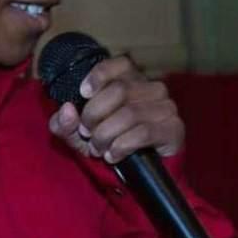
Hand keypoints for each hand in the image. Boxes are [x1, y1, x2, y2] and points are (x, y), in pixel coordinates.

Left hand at [49, 55, 183, 163]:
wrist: (132, 173)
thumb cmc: (104, 141)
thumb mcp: (76, 133)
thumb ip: (64, 122)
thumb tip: (67, 110)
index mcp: (130, 80)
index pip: (120, 64)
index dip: (100, 75)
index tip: (83, 92)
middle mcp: (151, 88)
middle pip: (119, 90)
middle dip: (95, 114)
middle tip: (86, 132)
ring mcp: (165, 107)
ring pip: (130, 113)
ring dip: (107, 133)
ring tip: (97, 148)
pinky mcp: (173, 129)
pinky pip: (145, 132)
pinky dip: (122, 145)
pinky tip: (112, 155)